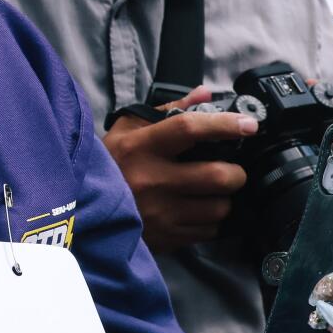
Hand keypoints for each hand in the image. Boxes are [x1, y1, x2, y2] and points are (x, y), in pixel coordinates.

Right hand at [103, 86, 258, 253]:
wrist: (84, 210)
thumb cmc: (110, 164)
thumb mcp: (128, 131)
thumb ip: (169, 111)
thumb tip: (205, 94)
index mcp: (141, 147)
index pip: (189, 129)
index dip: (224, 124)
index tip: (249, 124)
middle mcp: (151, 180)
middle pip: (219, 176)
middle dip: (236, 173)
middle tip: (231, 170)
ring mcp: (160, 213)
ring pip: (220, 207)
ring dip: (222, 199)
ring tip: (210, 193)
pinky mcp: (166, 238)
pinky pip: (208, 230)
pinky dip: (209, 220)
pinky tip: (194, 211)